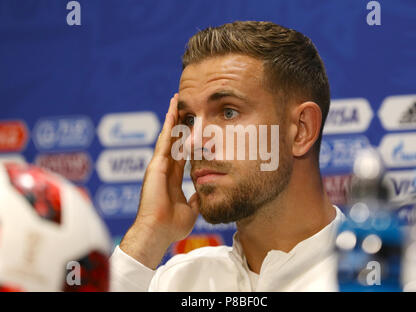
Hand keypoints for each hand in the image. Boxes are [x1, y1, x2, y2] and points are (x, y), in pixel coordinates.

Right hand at [119, 94, 198, 268]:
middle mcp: (165, 168)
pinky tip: (173, 111)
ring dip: (173, 118)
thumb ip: (197, 197)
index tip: (194, 127)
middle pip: (174, 140)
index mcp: (173, 178)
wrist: (158, 232)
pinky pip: (163, 141)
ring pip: (167, 136)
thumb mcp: (192, 209)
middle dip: (180, 123)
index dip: (188, 139)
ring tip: (177, 100)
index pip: (182, 153)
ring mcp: (159, 165)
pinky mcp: (155, 165)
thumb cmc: (171, 225)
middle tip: (185, 105)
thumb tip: (205, 191)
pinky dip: (168, 125)